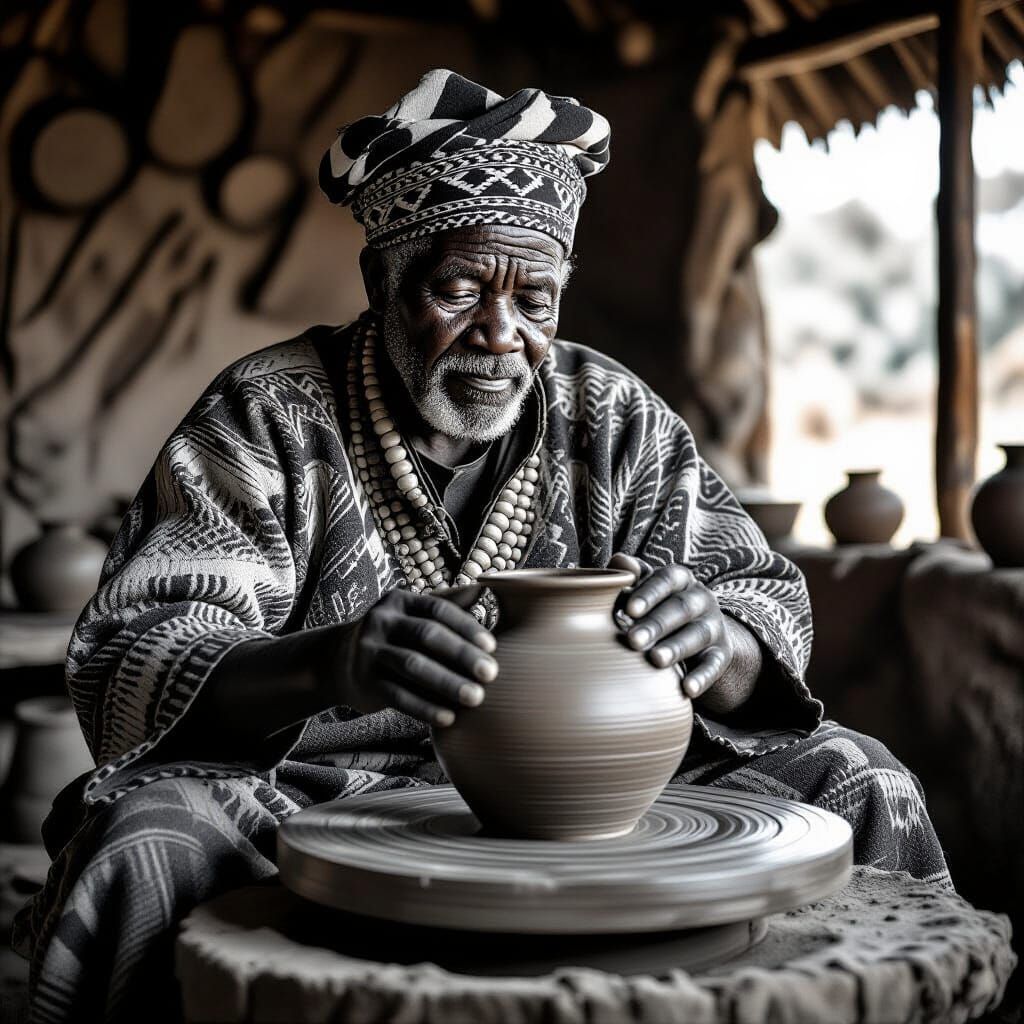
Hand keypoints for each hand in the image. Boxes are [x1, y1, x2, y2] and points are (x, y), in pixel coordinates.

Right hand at [344, 589, 497, 727]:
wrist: (338, 661)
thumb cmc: (392, 638)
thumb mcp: (411, 615)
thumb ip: (446, 605)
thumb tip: (486, 588)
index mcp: (399, 601)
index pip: (438, 610)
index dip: (466, 627)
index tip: (492, 646)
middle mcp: (382, 621)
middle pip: (427, 635)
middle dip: (462, 655)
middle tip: (491, 674)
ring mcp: (369, 651)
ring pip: (413, 666)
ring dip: (448, 683)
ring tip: (476, 697)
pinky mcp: (365, 681)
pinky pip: (398, 696)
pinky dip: (425, 708)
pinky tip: (449, 718)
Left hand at [609, 553, 733, 698]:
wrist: (696, 632)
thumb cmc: (656, 606)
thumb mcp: (645, 588)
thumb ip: (631, 575)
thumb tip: (619, 563)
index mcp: (680, 579)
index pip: (666, 579)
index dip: (649, 593)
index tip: (629, 609)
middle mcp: (701, 599)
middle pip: (680, 609)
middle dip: (656, 624)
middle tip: (633, 640)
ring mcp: (714, 626)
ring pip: (697, 635)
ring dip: (676, 648)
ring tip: (655, 660)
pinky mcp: (722, 653)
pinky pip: (715, 665)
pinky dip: (703, 677)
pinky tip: (687, 689)